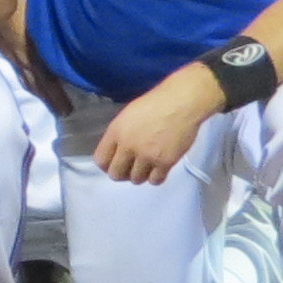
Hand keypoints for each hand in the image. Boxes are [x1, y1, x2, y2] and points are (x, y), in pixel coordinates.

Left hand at [93, 68, 220, 183]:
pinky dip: (156, 177)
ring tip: (146, 167)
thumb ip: (119, 135)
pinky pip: (155, 180)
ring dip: (140, 175)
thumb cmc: (156, 103)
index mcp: (116, 132)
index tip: (113, 164)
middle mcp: (128, 146)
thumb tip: (117, 152)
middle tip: (130, 169)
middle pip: (116, 174)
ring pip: (136, 179)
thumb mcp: (128, 115)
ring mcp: (147, 156)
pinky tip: (158, 169)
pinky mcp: (165, 163)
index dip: (106, 165)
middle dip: (121, 174)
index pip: (100, 160)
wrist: (181, 102)